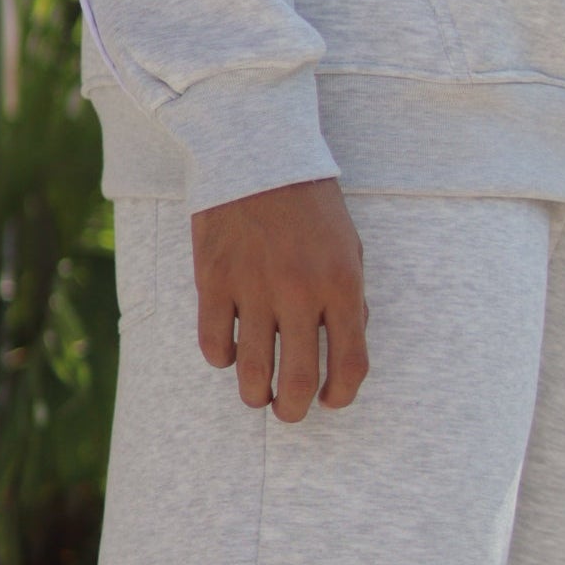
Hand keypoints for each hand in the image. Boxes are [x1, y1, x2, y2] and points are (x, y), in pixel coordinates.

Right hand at [191, 177, 369, 421]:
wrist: (257, 153)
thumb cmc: (310, 204)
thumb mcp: (349, 247)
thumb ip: (350, 299)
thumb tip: (345, 346)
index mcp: (342, 284)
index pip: (350, 363)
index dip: (342, 395)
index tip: (332, 400)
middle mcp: (299, 292)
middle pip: (299, 379)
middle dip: (294, 410)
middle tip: (289, 411)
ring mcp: (253, 288)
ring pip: (252, 372)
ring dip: (256, 395)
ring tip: (258, 395)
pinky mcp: (213, 281)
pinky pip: (214, 344)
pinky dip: (222, 359)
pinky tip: (229, 352)